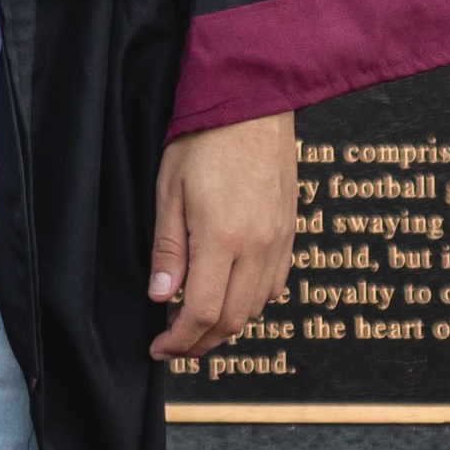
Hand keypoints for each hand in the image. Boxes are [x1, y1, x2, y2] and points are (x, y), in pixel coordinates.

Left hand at [147, 111, 297, 361]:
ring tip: (195, 318)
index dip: (179, 341)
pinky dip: (251, 302)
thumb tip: (162, 298)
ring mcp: (279, 242)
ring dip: (225, 324)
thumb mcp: (170, 189)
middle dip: (200, 342)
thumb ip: (168, 248)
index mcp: (222, 238)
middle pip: (232, 321)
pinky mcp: (290, 232)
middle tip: (172, 342)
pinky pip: (274, 286)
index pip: (203, 314)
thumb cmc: (204, 138)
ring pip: (255, 309)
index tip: (159, 348)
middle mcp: (257, 247)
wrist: (254, 101)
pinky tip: (229, 291)